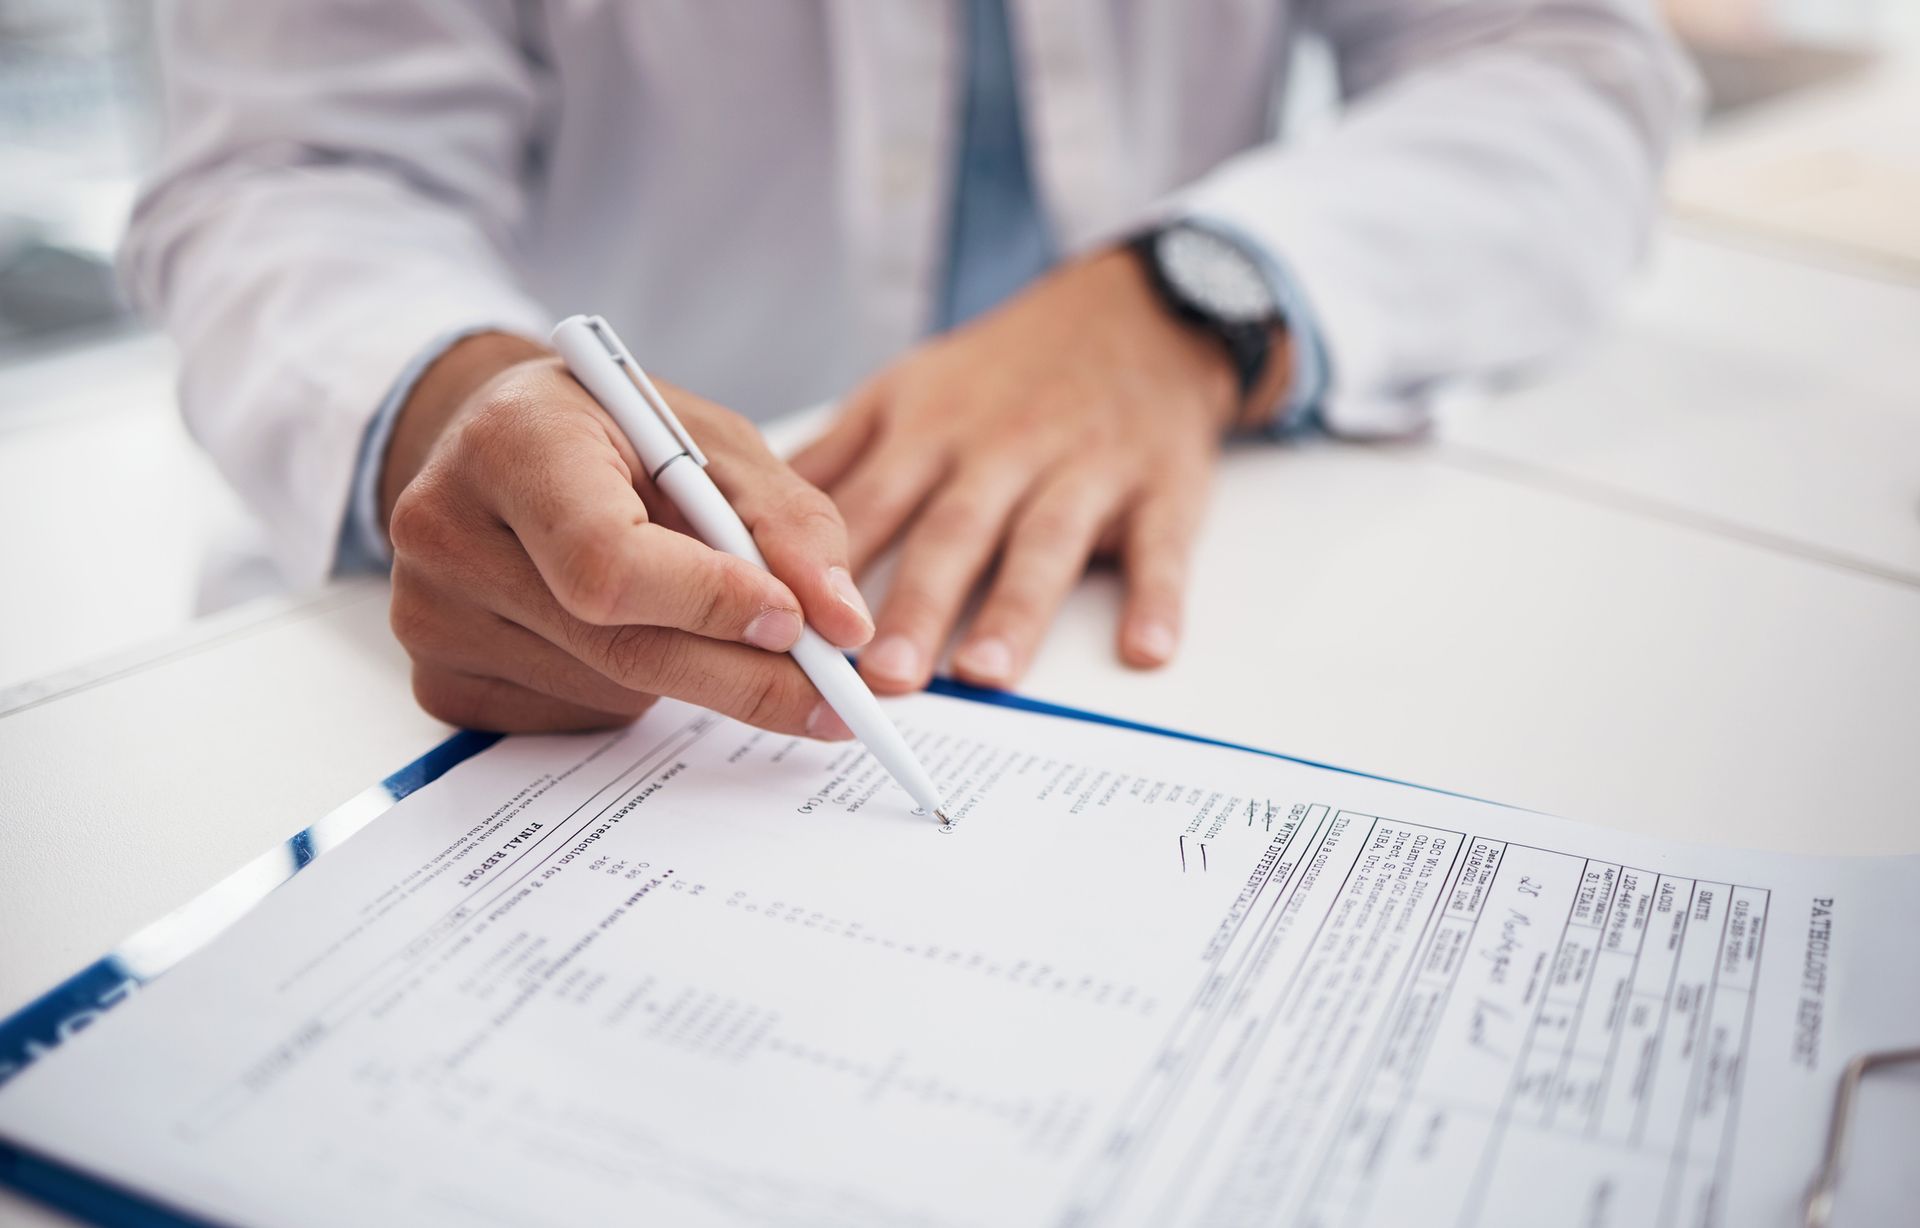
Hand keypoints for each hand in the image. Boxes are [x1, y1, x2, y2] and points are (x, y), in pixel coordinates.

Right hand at [379, 333, 874, 733]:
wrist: (504, 450)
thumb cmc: (618, 438)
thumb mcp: (714, 445)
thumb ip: (790, 526)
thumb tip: (844, 627)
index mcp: (512, 441)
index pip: (609, 559)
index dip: (711, 603)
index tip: (797, 624)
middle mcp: (445, 527)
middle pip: (617, 646)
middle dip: (743, 675)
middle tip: (830, 695)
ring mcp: (430, 615)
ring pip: (610, 693)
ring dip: (689, 676)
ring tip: (692, 613)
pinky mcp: (441, 682)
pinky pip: (573, 721)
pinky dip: (632, 696)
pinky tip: (626, 632)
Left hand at [792, 247, 1287, 693]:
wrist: (1137, 316)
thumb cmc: (1006, 373)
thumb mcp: (908, 390)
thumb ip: (836, 460)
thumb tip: (742, 519)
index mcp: (930, 432)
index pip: (871, 506)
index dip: (831, 568)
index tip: (795, 629)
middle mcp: (1002, 451)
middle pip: (952, 532)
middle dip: (916, 604)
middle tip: (882, 677)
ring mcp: (1084, 469)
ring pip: (1045, 542)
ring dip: (1017, 608)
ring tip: (986, 674)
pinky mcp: (1162, 488)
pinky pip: (1161, 547)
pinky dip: (1157, 599)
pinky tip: (1144, 652)